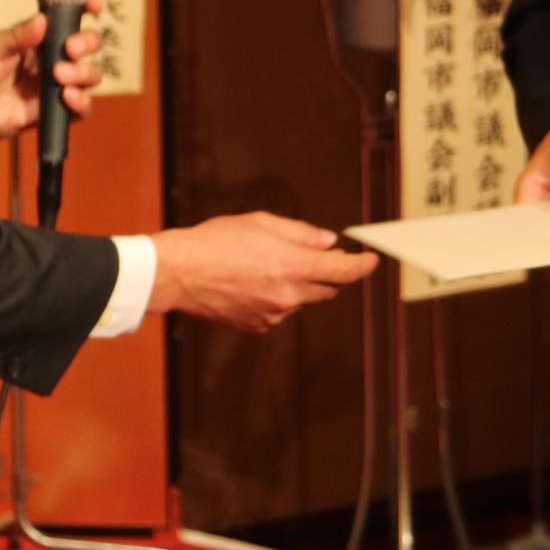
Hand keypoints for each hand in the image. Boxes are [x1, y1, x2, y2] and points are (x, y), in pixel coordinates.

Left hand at [0, 0, 105, 162]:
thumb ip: (17, 36)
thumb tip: (43, 19)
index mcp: (34, 38)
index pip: (68, 19)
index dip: (86, 9)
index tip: (94, 6)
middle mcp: (47, 59)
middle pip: (87, 46)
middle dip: (86, 43)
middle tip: (69, 50)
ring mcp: (50, 86)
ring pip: (88, 76)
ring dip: (83, 73)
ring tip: (59, 76)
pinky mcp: (48, 113)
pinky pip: (78, 110)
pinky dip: (81, 103)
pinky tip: (67, 98)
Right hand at [148, 213, 379, 332]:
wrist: (178, 274)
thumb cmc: (215, 241)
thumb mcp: (261, 223)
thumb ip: (300, 234)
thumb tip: (327, 242)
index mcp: (292, 267)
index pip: (344, 272)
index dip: (363, 266)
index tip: (372, 260)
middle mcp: (288, 296)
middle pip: (328, 288)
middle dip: (329, 272)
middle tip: (319, 254)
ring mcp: (273, 315)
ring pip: (302, 299)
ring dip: (299, 284)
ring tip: (265, 263)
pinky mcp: (258, 326)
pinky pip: (280, 310)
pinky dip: (277, 296)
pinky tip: (251, 281)